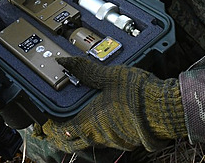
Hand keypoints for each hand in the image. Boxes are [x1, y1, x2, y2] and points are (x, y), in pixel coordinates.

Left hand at [43, 57, 186, 152]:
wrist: (166, 110)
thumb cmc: (138, 94)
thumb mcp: (109, 75)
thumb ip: (85, 70)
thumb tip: (64, 62)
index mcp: (88, 123)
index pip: (58, 132)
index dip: (45, 128)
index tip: (38, 122)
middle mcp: (98, 136)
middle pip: (69, 143)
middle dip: (57, 136)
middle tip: (49, 127)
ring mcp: (112, 140)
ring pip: (86, 142)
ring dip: (76, 134)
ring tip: (72, 121)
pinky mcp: (126, 140)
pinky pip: (103, 139)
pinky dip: (94, 132)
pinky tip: (99, 120)